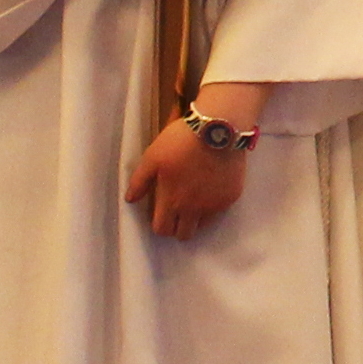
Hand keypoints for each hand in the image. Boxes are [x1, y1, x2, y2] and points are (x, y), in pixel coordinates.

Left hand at [121, 116, 249, 240]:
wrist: (218, 129)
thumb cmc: (181, 141)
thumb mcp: (152, 157)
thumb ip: (139, 182)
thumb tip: (131, 200)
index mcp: (172, 200)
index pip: (162, 229)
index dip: (159, 225)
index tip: (161, 215)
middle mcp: (194, 208)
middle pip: (184, 234)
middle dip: (177, 227)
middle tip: (177, 212)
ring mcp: (214, 204)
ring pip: (202, 225)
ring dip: (196, 218)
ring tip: (194, 199)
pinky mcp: (231, 197)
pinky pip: (219, 210)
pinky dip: (213, 204)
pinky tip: (210, 187)